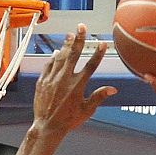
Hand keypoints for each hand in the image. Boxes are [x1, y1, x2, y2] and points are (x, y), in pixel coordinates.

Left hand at [31, 26, 118, 140]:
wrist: (47, 127)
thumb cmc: (68, 121)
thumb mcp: (86, 111)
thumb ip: (98, 97)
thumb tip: (113, 89)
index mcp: (77, 86)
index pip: (91, 65)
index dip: (97, 54)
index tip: (102, 43)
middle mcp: (65, 80)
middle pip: (74, 54)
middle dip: (78, 39)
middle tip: (81, 27)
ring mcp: (52, 79)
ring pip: (60, 57)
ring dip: (66, 45)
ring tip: (70, 35)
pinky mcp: (42, 81)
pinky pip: (49, 65)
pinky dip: (53, 58)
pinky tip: (57, 53)